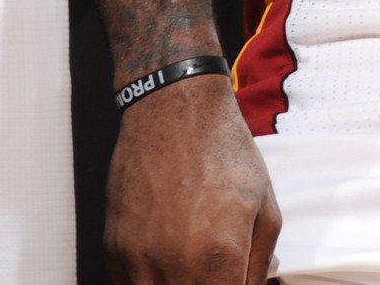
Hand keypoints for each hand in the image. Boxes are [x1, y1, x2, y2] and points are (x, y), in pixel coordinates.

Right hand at [105, 74, 280, 284]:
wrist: (172, 110)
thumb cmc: (223, 153)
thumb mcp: (265, 207)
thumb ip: (261, 263)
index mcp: (219, 257)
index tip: (235, 278)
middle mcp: (174, 266)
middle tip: (218, 269)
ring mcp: (138, 260)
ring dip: (179, 284)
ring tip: (193, 264)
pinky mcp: (114, 250)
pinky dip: (150, 282)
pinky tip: (168, 263)